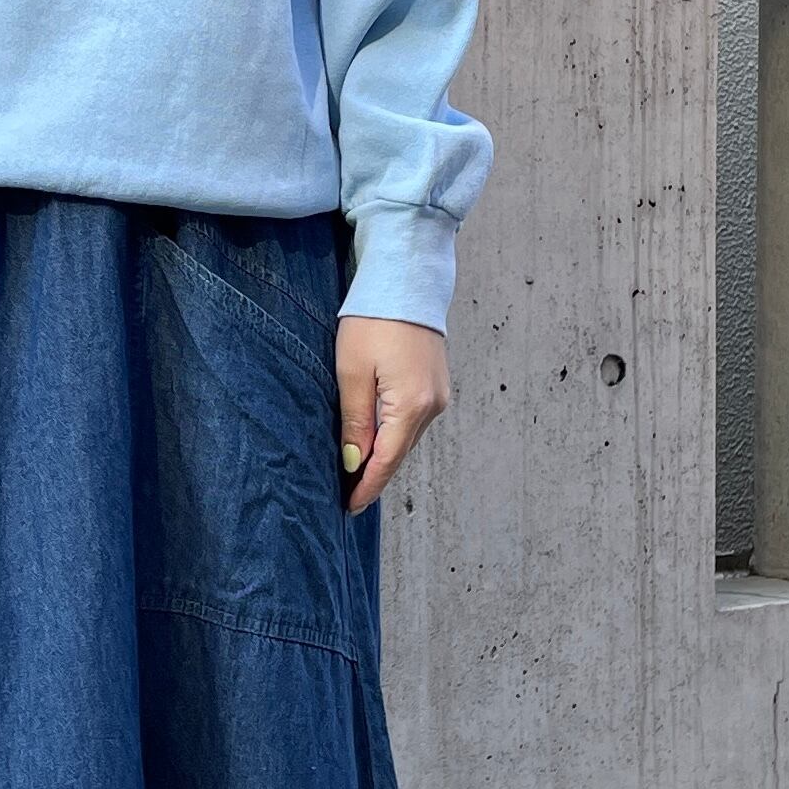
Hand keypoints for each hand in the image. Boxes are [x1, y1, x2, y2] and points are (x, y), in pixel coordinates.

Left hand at [336, 317, 448, 513]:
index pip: (387, 461)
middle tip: (350, 498)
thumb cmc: (373, 321)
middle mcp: (433, 406)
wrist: (406, 281)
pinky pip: (413, 422)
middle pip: (399, 454)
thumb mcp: (352, 372)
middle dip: (375, 477)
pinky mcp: (437, 385)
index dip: (367, 487)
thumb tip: (356, 462)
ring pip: (407, 439)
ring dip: (385, 457)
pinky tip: (378, 441)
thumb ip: (356, 422)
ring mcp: (439, 396)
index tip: (350, 507)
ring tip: (359, 475)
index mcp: (411, 406)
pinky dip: (395, 436)